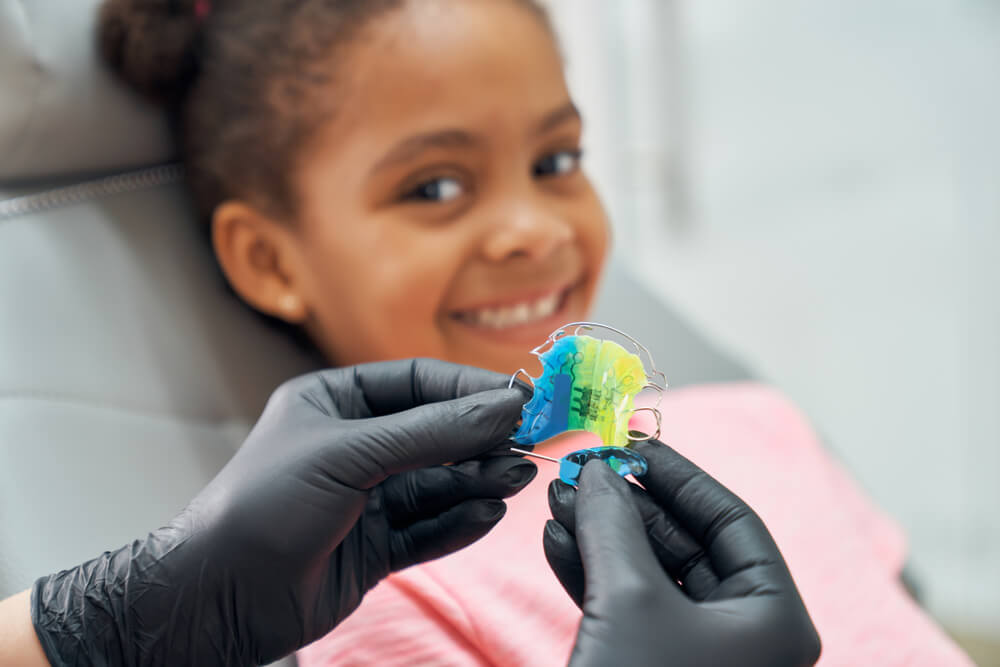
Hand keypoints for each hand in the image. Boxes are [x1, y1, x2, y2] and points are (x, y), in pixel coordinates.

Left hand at [31, 359, 534, 665]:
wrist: (217, 597)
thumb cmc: (266, 503)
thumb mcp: (351, 453)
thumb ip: (433, 432)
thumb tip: (506, 404)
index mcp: (336, 402)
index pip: (418, 383)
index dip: (470, 388)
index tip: (521, 397)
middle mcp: (355, 446)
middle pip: (435, 435)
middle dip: (479, 440)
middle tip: (527, 444)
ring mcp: (366, 498)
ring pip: (438, 483)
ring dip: (477, 481)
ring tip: (515, 478)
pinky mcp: (375, 546)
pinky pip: (428, 528)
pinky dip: (459, 522)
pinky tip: (488, 514)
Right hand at [544, 440, 820, 666]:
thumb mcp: (630, 601)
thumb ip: (615, 524)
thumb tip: (599, 472)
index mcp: (773, 619)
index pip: (732, 521)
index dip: (680, 476)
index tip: (633, 443)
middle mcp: (745, 636)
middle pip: (687, 543)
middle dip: (628, 505)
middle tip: (583, 470)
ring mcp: (699, 657)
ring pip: (652, 574)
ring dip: (603, 535)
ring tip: (559, 498)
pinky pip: (629, 607)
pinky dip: (594, 572)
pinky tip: (558, 540)